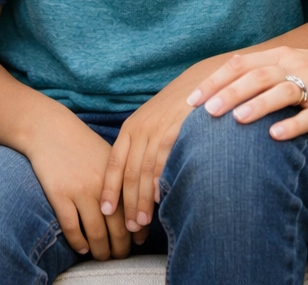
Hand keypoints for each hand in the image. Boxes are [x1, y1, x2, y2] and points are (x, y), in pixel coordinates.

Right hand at [26, 110, 131, 260]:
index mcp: (117, 174)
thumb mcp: (107, 155)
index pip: (134, 211)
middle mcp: (102, 184)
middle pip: (118, 228)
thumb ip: (121, 178)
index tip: (137, 242)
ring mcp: (80, 190)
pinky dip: (78, 243)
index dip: (137, 232)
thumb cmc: (81, 143)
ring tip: (101, 256)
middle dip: (121, 248)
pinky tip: (82, 247)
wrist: (50, 129)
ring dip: (101, 252)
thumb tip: (136, 206)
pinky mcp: (59, 194)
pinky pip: (72, 228)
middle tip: (119, 255)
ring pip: (96, 234)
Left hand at [100, 80, 193, 236]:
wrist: (201, 81)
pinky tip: (161, 201)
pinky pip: (164, 163)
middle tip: (128, 227)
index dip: (109, 188)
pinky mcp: (176, 132)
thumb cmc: (176, 106)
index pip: (114, 162)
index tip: (105, 211)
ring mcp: (158, 130)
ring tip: (141, 222)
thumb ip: (142, 145)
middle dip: (127, 203)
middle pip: (129, 173)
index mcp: (131, 127)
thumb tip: (138, 179)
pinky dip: (161, 184)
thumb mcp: (152, 120)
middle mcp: (141, 129)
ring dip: (142, 201)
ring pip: (145, 173)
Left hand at [186, 46, 307, 140]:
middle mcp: (297, 66)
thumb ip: (264, 74)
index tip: (193, 100)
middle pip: (257, 76)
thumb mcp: (295, 68)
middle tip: (205, 111)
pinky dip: (293, 125)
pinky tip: (275, 136)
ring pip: (282, 92)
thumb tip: (224, 87)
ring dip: (257, 105)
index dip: (216, 80)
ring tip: (236, 119)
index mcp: (283, 56)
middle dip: (229, 93)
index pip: (241, 64)